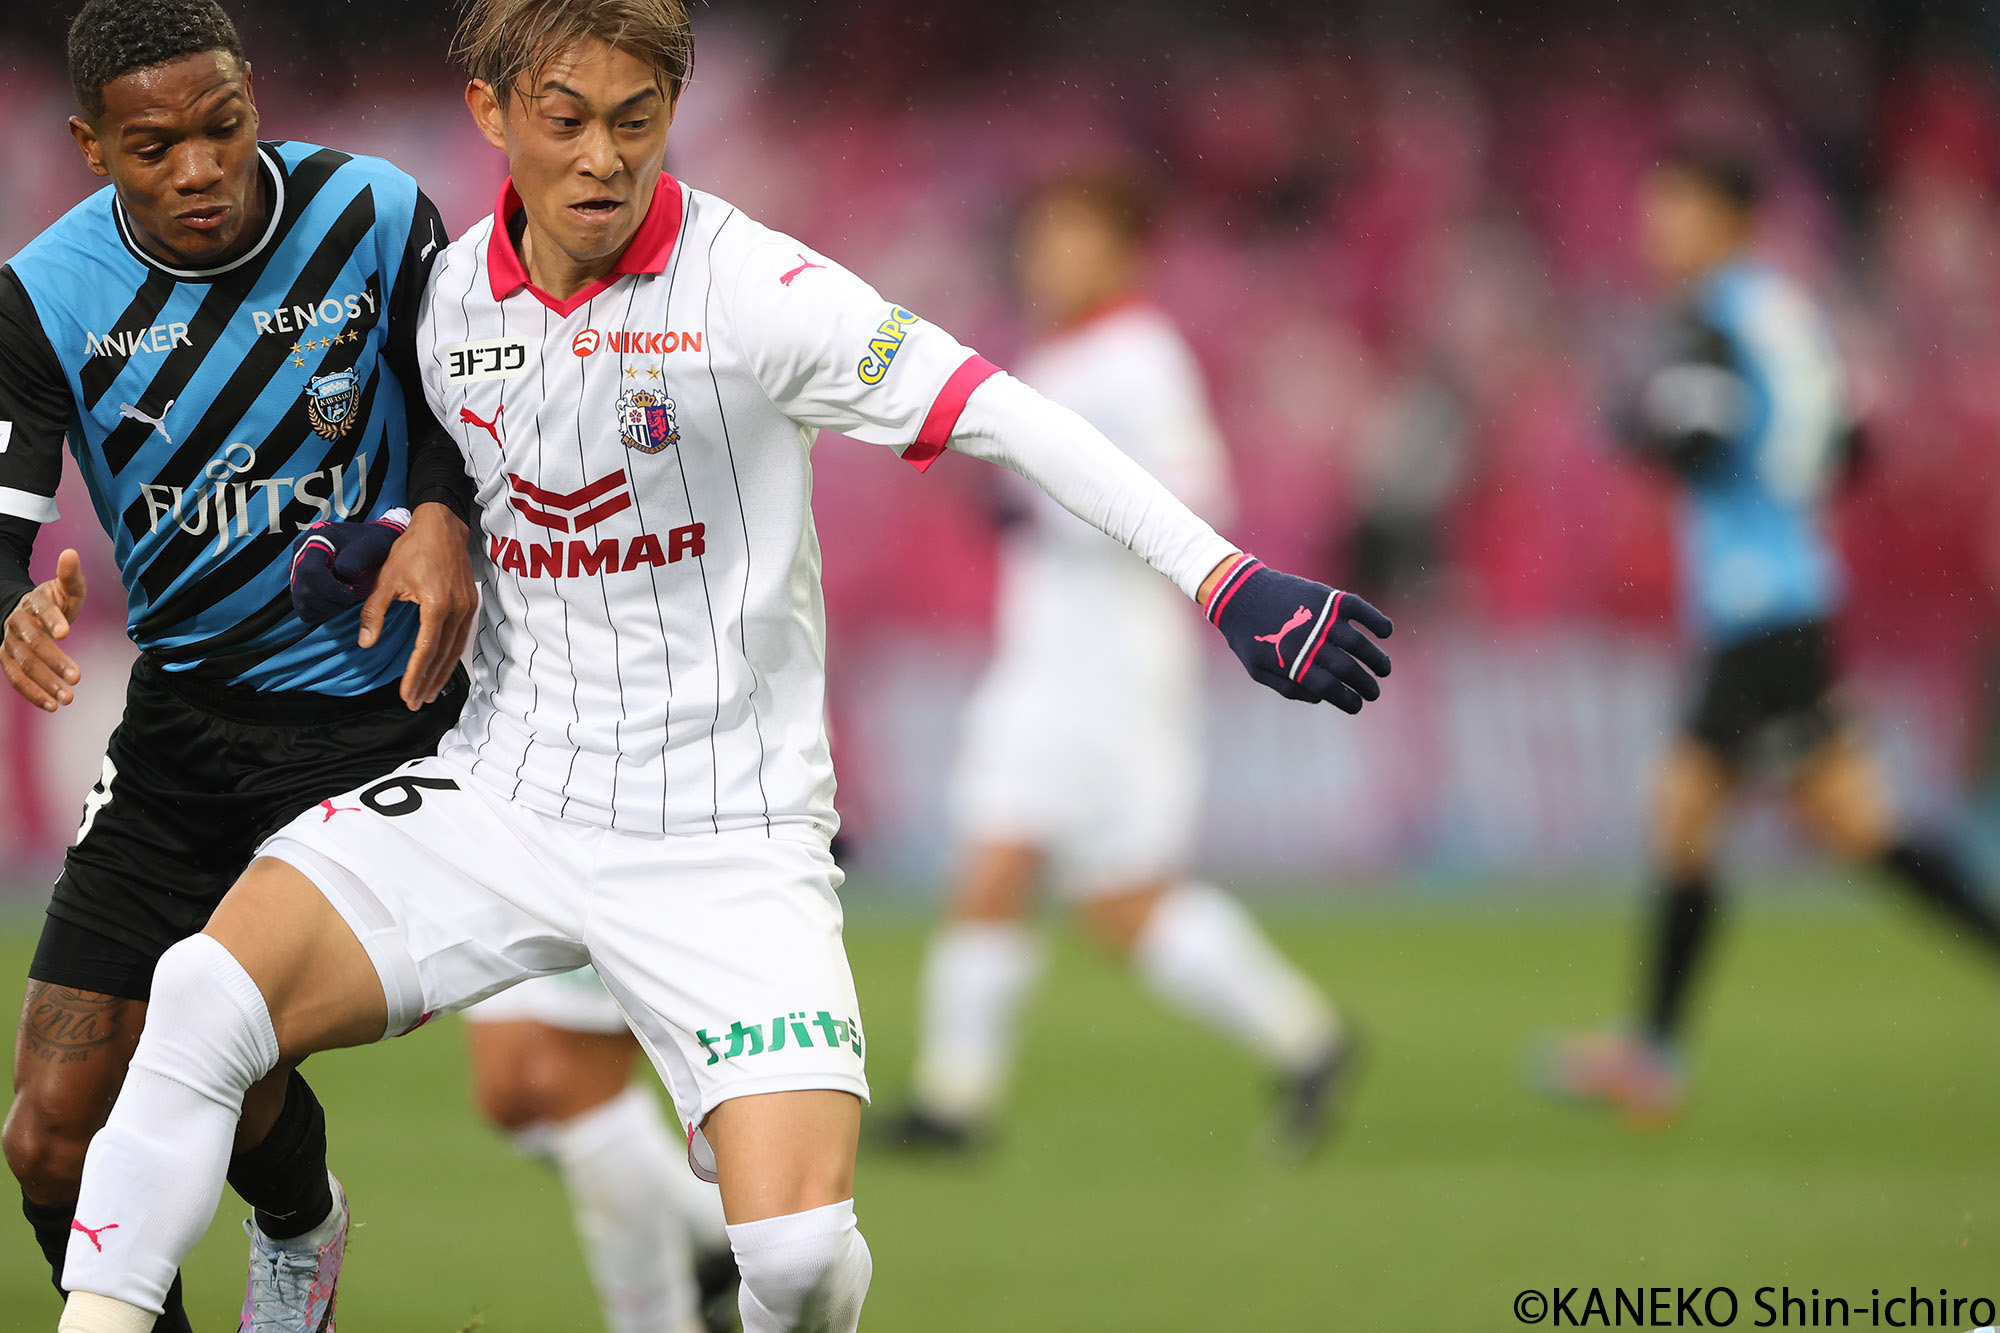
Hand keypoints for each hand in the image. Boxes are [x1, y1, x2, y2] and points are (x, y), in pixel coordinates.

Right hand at [2, 549, 86, 711]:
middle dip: (54, 660)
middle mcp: (17, 623)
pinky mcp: (7, 659)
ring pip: (22, 664)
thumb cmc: (54, 599)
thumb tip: (71, 553)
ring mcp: (9, 643)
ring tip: (67, 698)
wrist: (29, 611)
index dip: (52, 620)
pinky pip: (15, 679)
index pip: (40, 611)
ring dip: (43, 683)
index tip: (67, 632)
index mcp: (32, 602)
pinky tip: (52, 705)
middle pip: (32, 643)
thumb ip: (70, 575)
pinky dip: (33, 693)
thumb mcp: (66, 587)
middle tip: (77, 677)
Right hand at [290, 511, 408, 626]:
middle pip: (303, 590)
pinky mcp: (301, 586)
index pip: (310, 570)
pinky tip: (336, 602)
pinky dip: (322, 613)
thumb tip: (343, 570)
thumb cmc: (372, 542)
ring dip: (326, 609)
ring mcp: (299, 571)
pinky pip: (304, 609)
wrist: (371, 544)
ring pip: (301, 603)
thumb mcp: (373, 543)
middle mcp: (302, 554)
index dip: (331, 588)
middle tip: (350, 596)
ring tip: (344, 599)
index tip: (350, 591)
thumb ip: (359, 555)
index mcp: (316, 539)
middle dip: (330, 601)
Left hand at [359, 503, 476, 710]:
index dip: (415, 675)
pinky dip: (452, 657)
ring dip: (442, 674)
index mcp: (437, 605)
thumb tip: (365, 643)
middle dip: (429, 682)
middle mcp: (457, 611)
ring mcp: (468, 608)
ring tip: (429, 693)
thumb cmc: (413, 550)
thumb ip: (375, 612)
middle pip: (444, 656)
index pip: (426, 650)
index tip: (405, 695)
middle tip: (416, 703)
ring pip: (456, 650)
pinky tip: (443, 667)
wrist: (442, 526)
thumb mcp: (387, 579)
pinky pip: (462, 638)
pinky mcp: (471, 605)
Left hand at [1201, 554, 1391, 712]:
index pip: (1329, 688)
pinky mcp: (1326, 597)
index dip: (1348, 700)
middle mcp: (1310, 641)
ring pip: (1359, 643)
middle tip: (1374, 692)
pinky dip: (1376, 620)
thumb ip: (1288, 688)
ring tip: (1384, 669)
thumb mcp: (1259, 671)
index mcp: (1293, 663)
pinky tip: (1386, 632)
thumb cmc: (1250, 636)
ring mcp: (1320, 617)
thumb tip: (1321, 697)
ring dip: (1377, 659)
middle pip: (1347, 669)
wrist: (1240, 593)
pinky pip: (1359, 609)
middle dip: (1366, 685)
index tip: (1358, 705)